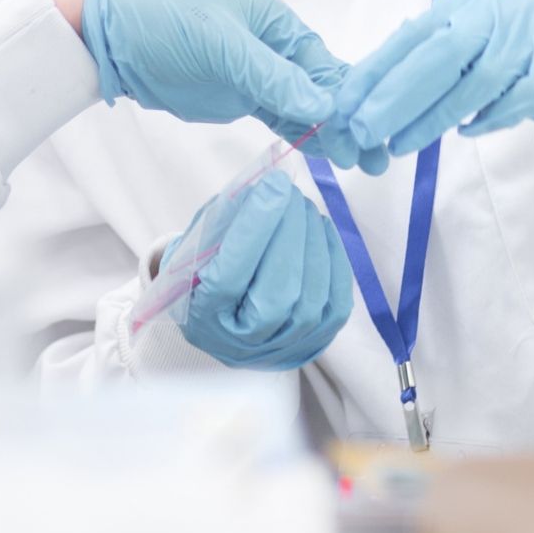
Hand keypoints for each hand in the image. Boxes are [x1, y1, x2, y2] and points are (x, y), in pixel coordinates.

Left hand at [81, 0, 356, 165]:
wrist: (113, 38)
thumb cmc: (166, 23)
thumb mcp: (221, 45)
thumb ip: (271, 77)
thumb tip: (323, 107)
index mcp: (278, 24)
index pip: (324, 64)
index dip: (349, 98)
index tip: (371, 129)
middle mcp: (276, 49)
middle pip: (322, 89)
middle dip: (351, 121)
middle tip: (378, 157)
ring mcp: (258, 77)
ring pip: (305, 108)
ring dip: (333, 134)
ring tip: (365, 163)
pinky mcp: (240, 100)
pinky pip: (281, 119)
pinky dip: (304, 136)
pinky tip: (328, 154)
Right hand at [172, 173, 354, 369]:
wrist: (221, 320)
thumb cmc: (203, 271)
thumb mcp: (198, 244)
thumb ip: (225, 220)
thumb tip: (268, 187)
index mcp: (203, 318)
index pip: (230, 276)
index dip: (255, 228)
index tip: (273, 183)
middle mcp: (242, 344)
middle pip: (278, 293)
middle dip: (291, 232)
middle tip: (291, 192)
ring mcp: (282, 349)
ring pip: (311, 299)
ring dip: (313, 243)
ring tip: (304, 208)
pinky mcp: (313, 344)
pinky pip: (336, 304)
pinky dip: (334, 261)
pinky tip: (322, 229)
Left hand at [335, 0, 533, 171]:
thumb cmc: (510, 46)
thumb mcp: (469, 34)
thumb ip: (428, 51)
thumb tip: (367, 85)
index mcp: (465, 3)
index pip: (412, 35)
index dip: (376, 70)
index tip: (345, 104)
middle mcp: (495, 13)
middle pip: (440, 55)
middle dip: (396, 96)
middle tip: (364, 129)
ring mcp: (527, 41)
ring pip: (475, 82)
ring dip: (432, 118)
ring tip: (399, 144)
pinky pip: (514, 101)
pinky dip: (485, 119)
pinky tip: (463, 132)